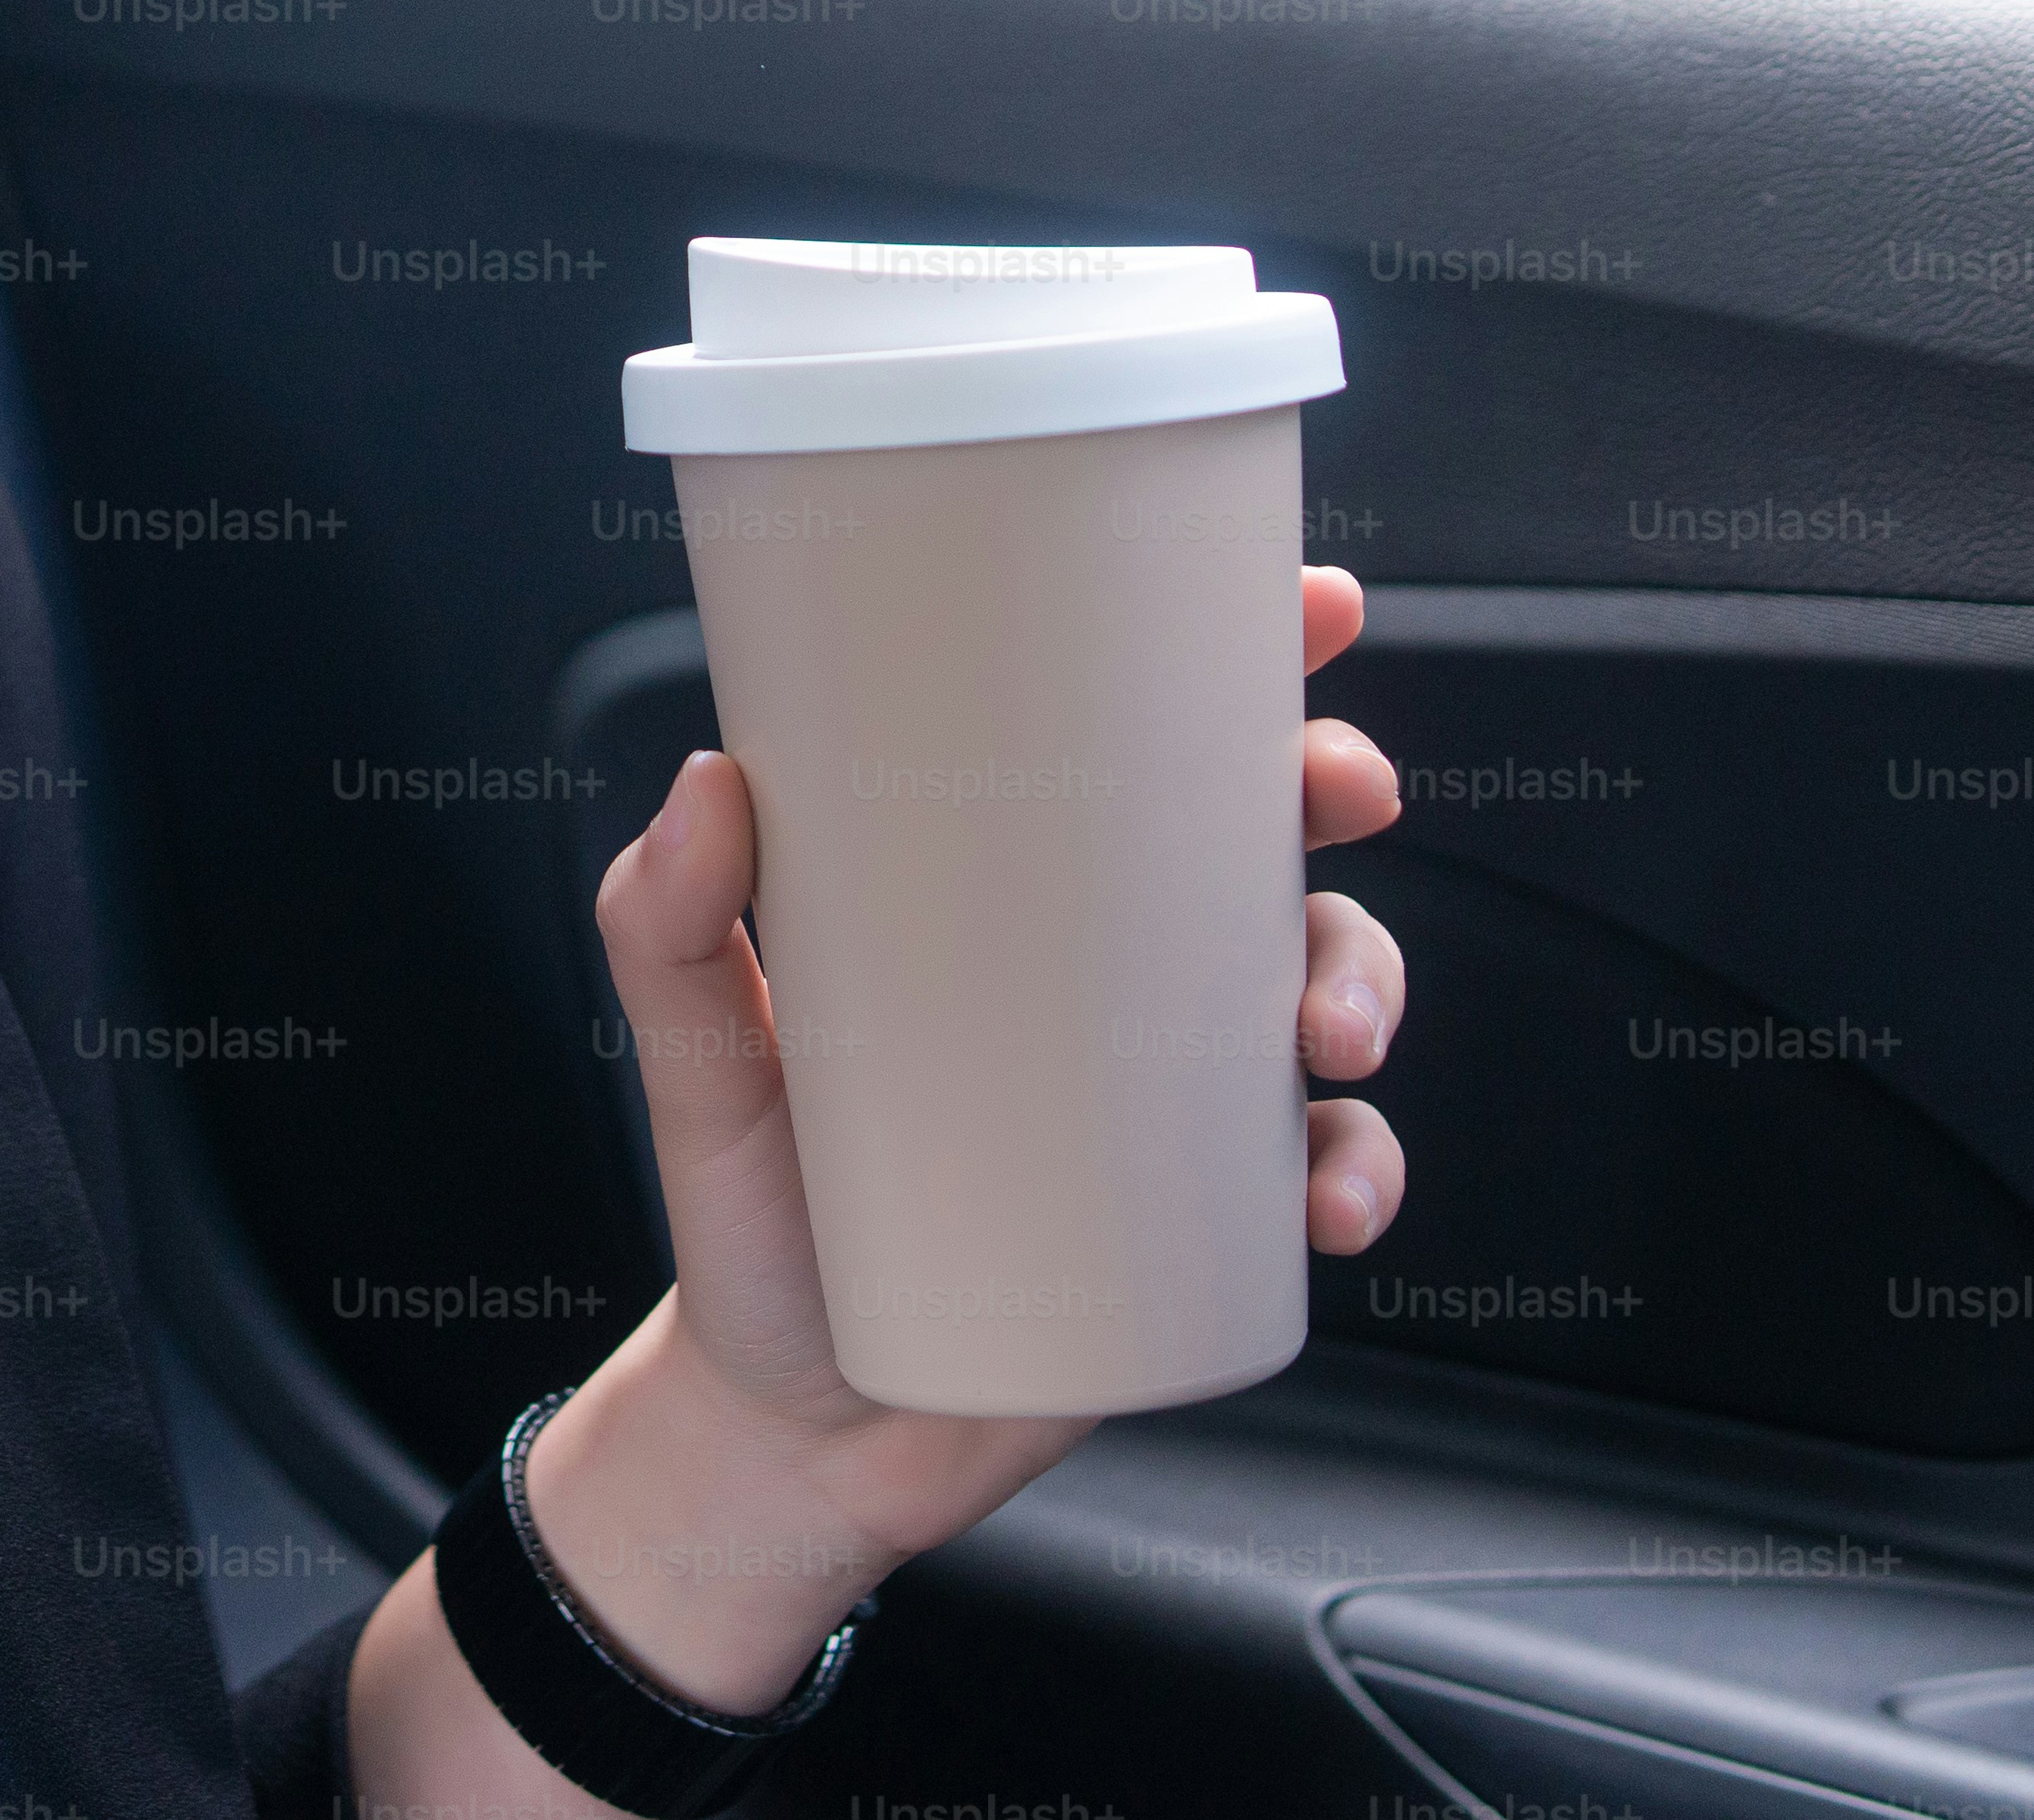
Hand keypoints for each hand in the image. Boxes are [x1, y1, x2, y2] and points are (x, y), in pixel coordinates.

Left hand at [347, 567, 1412, 1804]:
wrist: (791, 1425)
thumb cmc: (750, 1215)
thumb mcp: (693, 1059)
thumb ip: (667, 928)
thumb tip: (709, 781)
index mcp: (998, 890)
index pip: (1122, 734)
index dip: (1231, 653)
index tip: (1309, 609)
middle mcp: (1104, 972)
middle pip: (1256, 834)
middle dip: (1328, 784)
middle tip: (1337, 792)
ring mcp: (1169, 1091)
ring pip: (1321, 984)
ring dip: (1366, 977)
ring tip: (1328, 1030)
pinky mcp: (1208, 1218)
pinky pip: (1331, 1168)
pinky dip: (1364, 1169)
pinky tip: (1329, 1197)